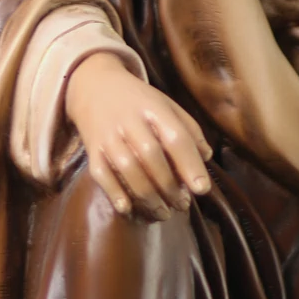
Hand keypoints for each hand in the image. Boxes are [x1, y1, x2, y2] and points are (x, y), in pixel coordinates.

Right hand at [65, 53, 211, 222]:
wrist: (93, 86)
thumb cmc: (138, 100)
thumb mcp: (166, 104)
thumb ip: (188, 129)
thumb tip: (206, 158)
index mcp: (154, 108)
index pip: (175, 137)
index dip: (190, 164)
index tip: (202, 189)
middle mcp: (130, 121)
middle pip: (151, 157)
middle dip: (170, 186)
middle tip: (183, 205)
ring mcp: (108, 136)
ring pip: (128, 169)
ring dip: (148, 197)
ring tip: (164, 212)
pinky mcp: (92, 149)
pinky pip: (102, 175)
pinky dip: (115, 194)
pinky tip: (129, 209)